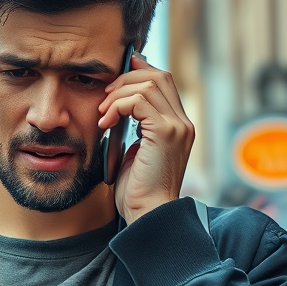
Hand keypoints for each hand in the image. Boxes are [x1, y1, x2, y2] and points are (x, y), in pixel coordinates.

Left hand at [97, 53, 193, 223]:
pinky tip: (106, 123)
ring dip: (118, 94)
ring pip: (148, 84)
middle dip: (126, 80)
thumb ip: (134, 126)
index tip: (114, 78)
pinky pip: (139, 101)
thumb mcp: (136, 150)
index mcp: (178, 125)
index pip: (164, 81)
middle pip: (158, 76)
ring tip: (103, 114)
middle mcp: (183, 123)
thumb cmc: (137, 189)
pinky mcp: (166, 132)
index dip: (139, 72)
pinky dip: (118, 106)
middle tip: (105, 99)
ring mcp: (178, 126)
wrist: (147, 213)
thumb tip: (119, 103)